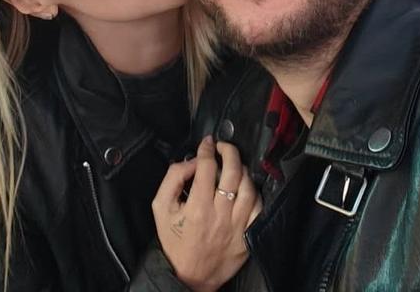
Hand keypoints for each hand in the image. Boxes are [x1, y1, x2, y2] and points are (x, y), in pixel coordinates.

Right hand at [152, 136, 261, 291]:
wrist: (189, 277)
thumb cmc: (174, 241)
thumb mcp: (161, 208)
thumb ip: (172, 179)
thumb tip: (191, 162)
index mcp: (197, 208)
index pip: (207, 167)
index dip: (207, 149)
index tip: (207, 143)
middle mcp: (220, 215)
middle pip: (233, 172)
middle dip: (229, 151)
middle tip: (224, 147)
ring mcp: (237, 226)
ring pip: (249, 187)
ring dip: (243, 170)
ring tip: (235, 166)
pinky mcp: (248, 236)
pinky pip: (259, 208)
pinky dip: (254, 193)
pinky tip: (246, 188)